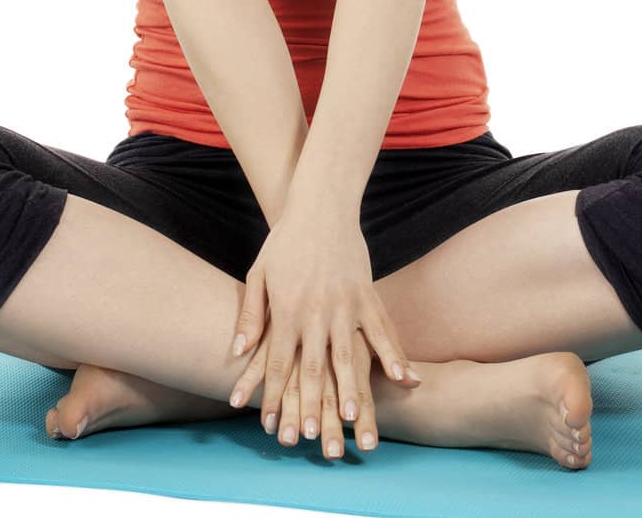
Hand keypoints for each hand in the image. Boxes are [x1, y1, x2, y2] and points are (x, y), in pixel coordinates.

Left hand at [226, 202, 420, 450]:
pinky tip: (404, 379)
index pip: (278, 361)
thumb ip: (251, 314)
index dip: (273, 395)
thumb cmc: (285, 241)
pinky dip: (393, 355)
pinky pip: (383, 329)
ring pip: (348, 354)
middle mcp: (316, 310)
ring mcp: (345, 303)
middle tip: (312, 437)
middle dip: (311, 404)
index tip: (272, 425)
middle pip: (313, 366)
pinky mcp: (367, 293)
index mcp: (287, 308)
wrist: (321, 204)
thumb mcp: (259, 273)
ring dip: (350, 388)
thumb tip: (237, 351)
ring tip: (353, 418)